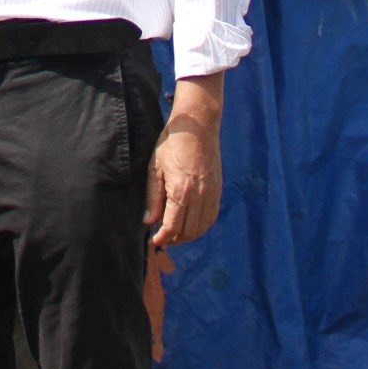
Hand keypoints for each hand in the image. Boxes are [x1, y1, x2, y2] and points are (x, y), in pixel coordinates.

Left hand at [146, 109, 223, 248]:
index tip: (154, 241)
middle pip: (189, 231)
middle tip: (163, 238)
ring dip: (189, 235)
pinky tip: (192, 224)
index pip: (173, 226)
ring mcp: (211, 194)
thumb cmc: (172, 144)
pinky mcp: (218, 190)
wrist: (197, 127)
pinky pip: (212, 216)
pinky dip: (202, 226)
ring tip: (176, 234)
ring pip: (202, 227)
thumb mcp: (155, 169)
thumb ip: (153, 198)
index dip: (163, 238)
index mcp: (181, 191)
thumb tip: (149, 221)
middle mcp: (199, 196)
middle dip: (175, 239)